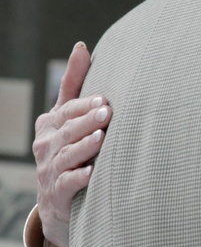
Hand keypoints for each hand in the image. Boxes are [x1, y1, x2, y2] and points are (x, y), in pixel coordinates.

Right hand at [32, 43, 109, 246]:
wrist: (56, 200)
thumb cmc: (68, 148)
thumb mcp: (65, 116)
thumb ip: (72, 83)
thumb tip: (82, 46)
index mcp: (49, 124)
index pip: (67, 111)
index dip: (85, 105)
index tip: (105, 99)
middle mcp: (46, 145)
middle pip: (68, 131)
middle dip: (87, 121)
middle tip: (108, 113)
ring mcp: (49, 169)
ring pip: (68, 155)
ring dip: (85, 147)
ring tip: (102, 138)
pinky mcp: (57, 193)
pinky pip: (67, 183)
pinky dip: (79, 178)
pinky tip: (93, 173)